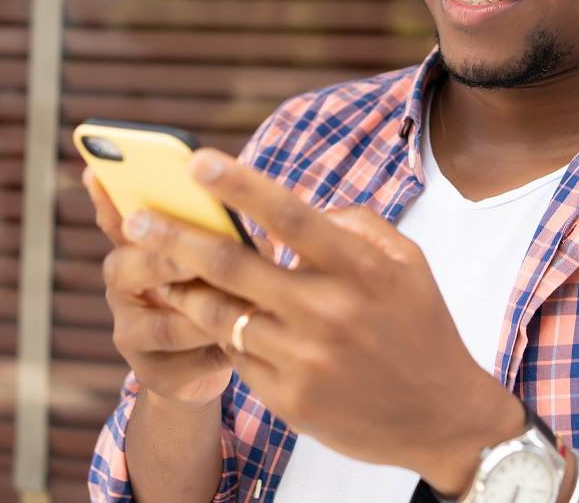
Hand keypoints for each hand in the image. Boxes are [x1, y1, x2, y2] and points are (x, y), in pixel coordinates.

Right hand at [84, 166, 258, 405]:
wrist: (209, 366)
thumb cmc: (217, 293)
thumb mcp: (219, 261)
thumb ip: (222, 241)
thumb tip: (248, 236)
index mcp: (137, 250)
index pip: (115, 219)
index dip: (105, 198)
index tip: (96, 172)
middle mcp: (123, 289)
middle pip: (124, 269)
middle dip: (159, 260)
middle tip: (190, 258)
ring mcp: (131, 334)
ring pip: (161, 325)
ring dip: (202, 313)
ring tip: (241, 304)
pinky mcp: (153, 374)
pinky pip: (185, 362)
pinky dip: (218, 349)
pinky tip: (247, 342)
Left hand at [127, 150, 525, 492]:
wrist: (444, 418)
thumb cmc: (421, 326)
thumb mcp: (407, 262)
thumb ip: (355, 224)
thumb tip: (299, 206)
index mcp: (360, 269)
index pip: (291, 216)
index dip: (242, 186)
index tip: (198, 161)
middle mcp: (328, 311)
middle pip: (234, 266)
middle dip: (176, 238)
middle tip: (135, 219)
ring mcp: (305, 359)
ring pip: (221, 314)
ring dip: (181, 288)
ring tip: (155, 269)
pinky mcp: (289, 399)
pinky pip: (237, 355)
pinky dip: (217, 331)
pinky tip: (201, 315)